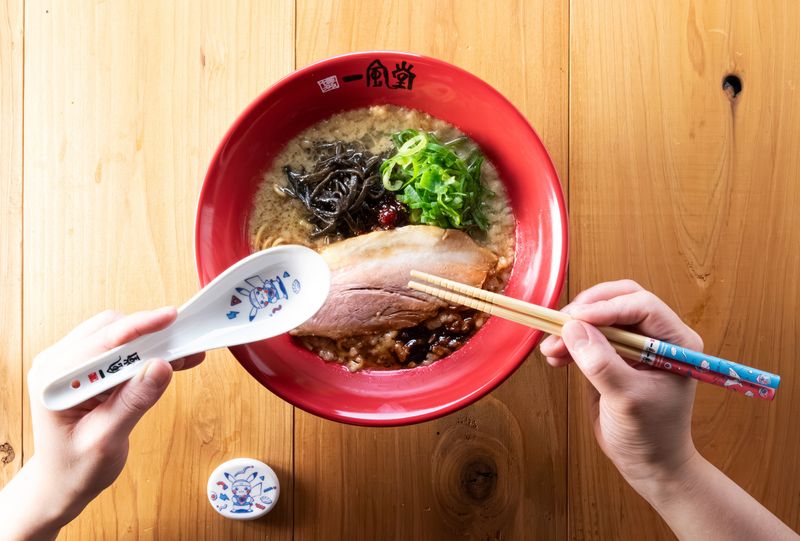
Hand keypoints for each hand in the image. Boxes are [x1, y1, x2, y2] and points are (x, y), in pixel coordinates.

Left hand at [4, 308, 203, 540]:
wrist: (64, 482)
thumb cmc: (77, 467)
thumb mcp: (107, 439)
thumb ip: (134, 401)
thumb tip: (161, 367)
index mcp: (55, 381)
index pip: (101, 341)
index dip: (139, 327)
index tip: (170, 318)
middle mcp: (58, 366)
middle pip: (111, 330)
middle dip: (149, 334)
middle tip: (184, 344)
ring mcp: (71, 365)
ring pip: (118, 335)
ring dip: (151, 343)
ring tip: (182, 354)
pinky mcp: (87, 369)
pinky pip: (121, 349)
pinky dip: (147, 353)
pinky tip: (172, 360)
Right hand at [540, 280, 702, 490]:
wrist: (649, 464)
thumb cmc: (650, 436)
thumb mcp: (627, 400)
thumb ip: (601, 364)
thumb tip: (573, 329)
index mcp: (676, 342)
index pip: (642, 306)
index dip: (608, 307)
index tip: (575, 319)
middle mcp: (657, 336)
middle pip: (619, 300)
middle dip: (587, 310)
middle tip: (560, 324)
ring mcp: (634, 344)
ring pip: (599, 315)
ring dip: (572, 328)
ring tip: (550, 348)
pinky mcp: (612, 354)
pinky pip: (588, 335)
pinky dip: (569, 342)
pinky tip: (555, 357)